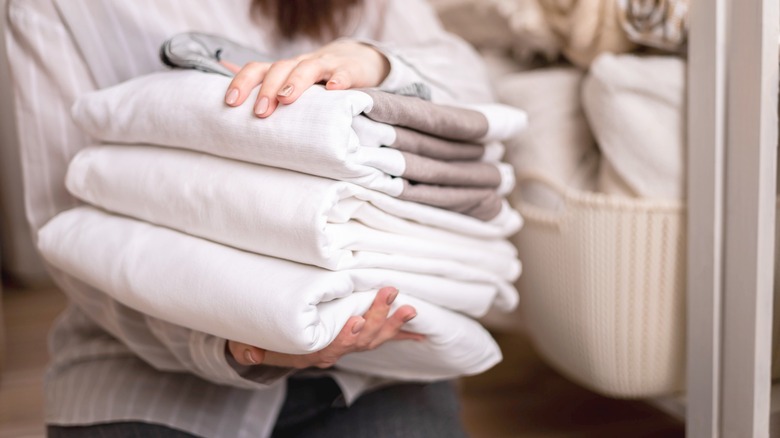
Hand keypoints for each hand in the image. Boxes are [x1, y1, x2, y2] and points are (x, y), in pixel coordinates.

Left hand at [222, 40, 390, 117]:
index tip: (231, 102)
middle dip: (267, 89)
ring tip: (286, 99)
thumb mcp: (289, 78)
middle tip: (260, 112)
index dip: (243, 82)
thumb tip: (225, 69)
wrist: (358, 61)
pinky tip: (333, 89)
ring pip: (309, 67)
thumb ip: (262, 77)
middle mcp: (301, 64)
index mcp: (284, 69)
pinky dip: (338, 80)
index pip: (258, 69)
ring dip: (295, 82)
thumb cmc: (317, 77)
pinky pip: (344, 73)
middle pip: (280, 68)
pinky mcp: (350, 71)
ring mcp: (326, 66)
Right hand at [227, 287, 423, 368]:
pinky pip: (382, 338)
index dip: (346, 338)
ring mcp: (349, 346)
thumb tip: (248, 351)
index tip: (356, 323)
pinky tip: (420, 332)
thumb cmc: (264, 341)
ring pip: (375, 338)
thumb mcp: (248, 344)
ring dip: (393, 324)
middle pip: (360, 340)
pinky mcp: (358, 338)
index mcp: (313, 353)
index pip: (332, 347)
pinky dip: (402, 335)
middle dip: (377, 319)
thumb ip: (248, 347)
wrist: (275, 349)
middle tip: (391, 295)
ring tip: (409, 308)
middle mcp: (335, 352)